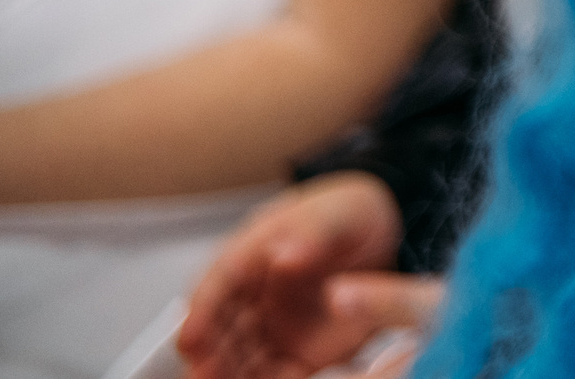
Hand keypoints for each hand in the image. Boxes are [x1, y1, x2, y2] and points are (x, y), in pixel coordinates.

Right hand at [179, 172, 440, 378]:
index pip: (219, 281)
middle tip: (203, 374)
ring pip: (238, 355)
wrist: (384, 242)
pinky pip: (272, 372)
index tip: (191, 336)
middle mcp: (252, 292)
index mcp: (253, 251)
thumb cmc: (353, 218)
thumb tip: (283, 256)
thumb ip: (314, 231)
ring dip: (228, 373)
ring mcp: (269, 324)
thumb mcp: (343, 212)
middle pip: (219, 327)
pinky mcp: (294, 351)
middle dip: (207, 353)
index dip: (202, 310)